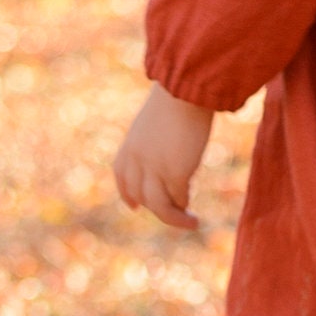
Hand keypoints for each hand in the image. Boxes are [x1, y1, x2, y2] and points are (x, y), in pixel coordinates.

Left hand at [114, 84, 213, 234]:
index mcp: (130, 147)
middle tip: (176, 213)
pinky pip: (179, 198)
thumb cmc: (177, 99)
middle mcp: (137, 161)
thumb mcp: (156, 123)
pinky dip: (184, 205)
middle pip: (142, 197)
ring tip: (191, 222)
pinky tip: (193, 208)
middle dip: (157, 208)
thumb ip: (155, 141)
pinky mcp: (175, 173)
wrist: (185, 92)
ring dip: (174, 219)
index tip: (136, 206)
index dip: (129, 195)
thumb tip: (169, 153)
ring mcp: (155, 169)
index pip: (122, 178)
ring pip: (159, 207)